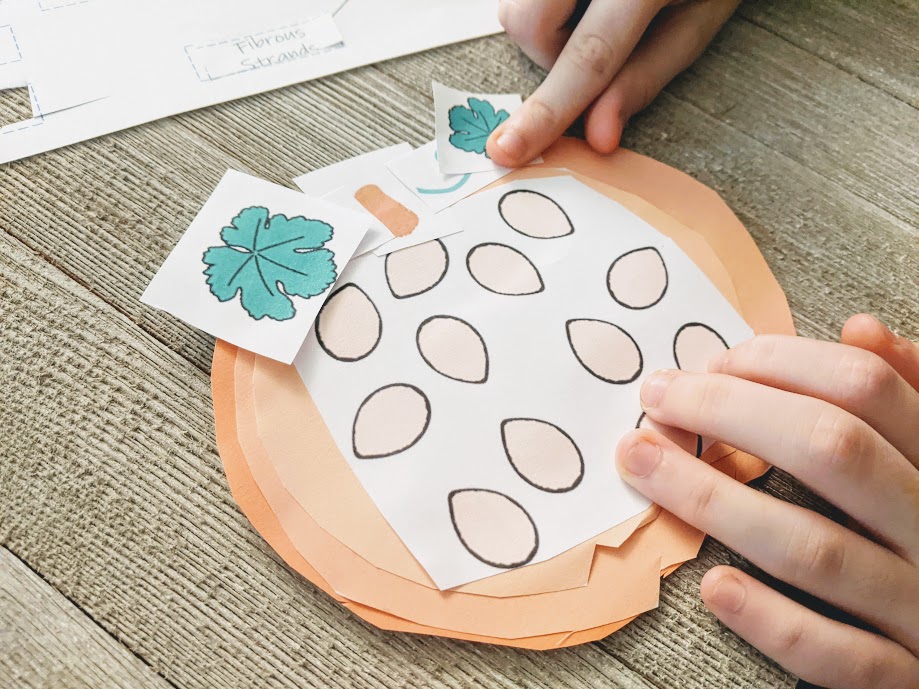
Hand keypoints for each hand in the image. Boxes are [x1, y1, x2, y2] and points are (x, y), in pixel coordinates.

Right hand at [486, 0, 739, 165]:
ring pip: (515, 7)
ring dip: (545, 26)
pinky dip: (544, 5)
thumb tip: (598, 136)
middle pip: (528, 23)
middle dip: (547, 54)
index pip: (589, 56)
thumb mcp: (699, 20)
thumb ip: (645, 77)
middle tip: (594, 42)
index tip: (509, 150)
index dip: (549, 111)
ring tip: (592, 9)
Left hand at [616, 314, 918, 687]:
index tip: (711, 364)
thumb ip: (904, 395)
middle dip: (730, 413)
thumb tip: (862, 330)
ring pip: (815, 549)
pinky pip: (841, 656)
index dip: (778, 365)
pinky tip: (715, 587)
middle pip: (831, 449)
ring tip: (644, 464)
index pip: (864, 387)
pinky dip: (775, 621)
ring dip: (716, 503)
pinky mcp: (905, 675)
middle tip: (657, 399)